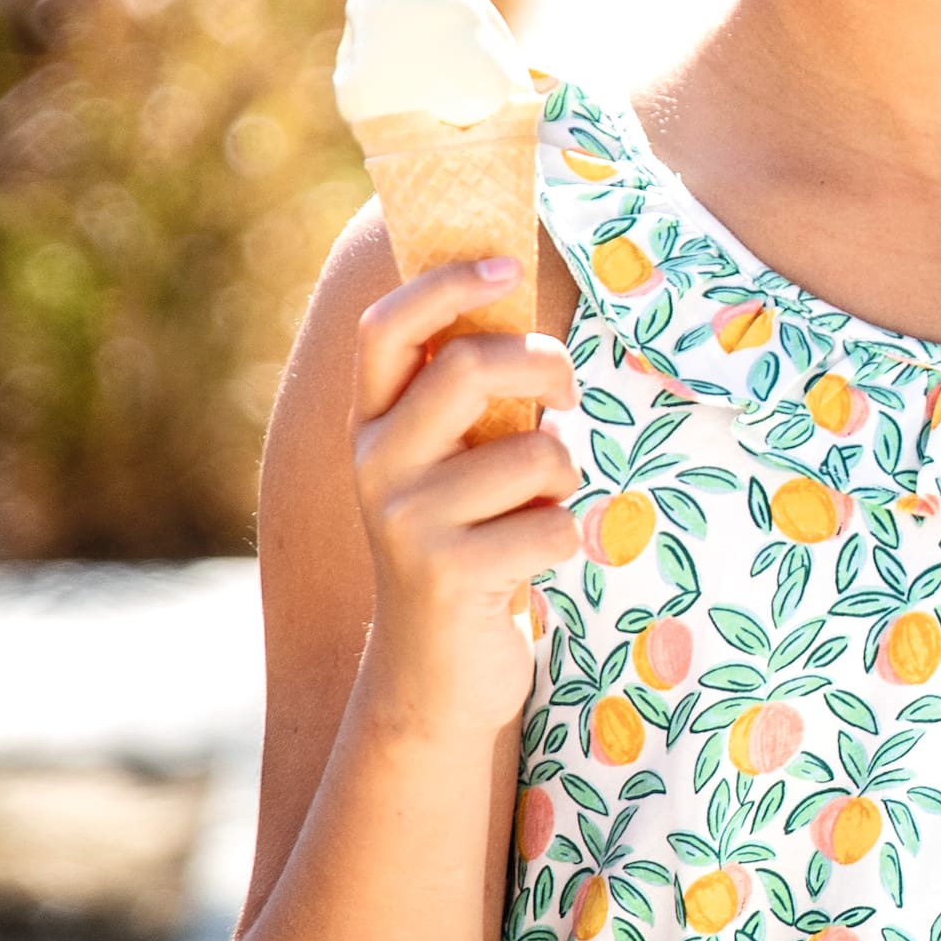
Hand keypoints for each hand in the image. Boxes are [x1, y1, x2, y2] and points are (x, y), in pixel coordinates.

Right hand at [344, 253, 580, 744]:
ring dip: (566, 477)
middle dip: (544, 365)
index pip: (387, 330)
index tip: (505, 264)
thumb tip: (514, 286)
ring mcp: (407, 523)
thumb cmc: (467, 544)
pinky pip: (555, 525)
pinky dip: (568, 541)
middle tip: (568, 392)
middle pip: (468, 367)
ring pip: (534, 453)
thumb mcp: (452, 463)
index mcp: (372, 425)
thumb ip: (469, 397)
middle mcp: (375, 466)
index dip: (445, 285)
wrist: (434, 676)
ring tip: (540, 509)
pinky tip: (531, 565)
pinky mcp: (449, 576)